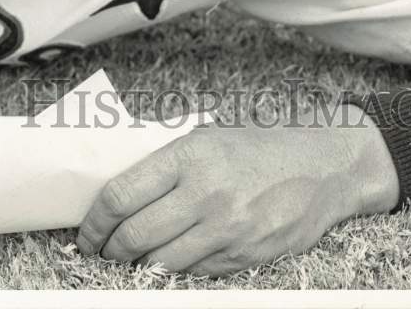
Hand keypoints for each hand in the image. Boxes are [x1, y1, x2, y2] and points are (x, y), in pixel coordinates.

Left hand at [76, 105, 398, 276]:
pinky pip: (194, 273)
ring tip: (132, 257)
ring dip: (139, 264)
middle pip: (134, 235)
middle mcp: (205, 192)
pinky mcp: (245, 256)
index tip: (87, 231)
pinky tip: (170, 259)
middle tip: (103, 250)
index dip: (94, 221)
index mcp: (190, 154)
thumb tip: (119, 192)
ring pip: (160, 262)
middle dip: (110, 249)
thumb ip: (167, 162)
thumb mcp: (209, 136)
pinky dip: (175, 270)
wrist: (323, 165)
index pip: (121, 195)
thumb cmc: (261, 146)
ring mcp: (227, 228)